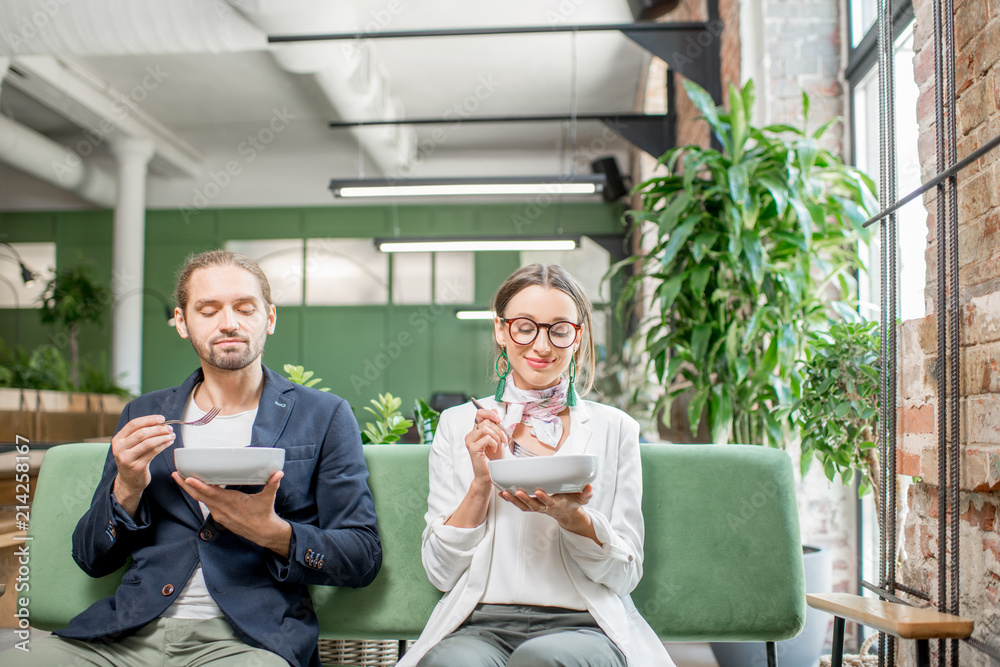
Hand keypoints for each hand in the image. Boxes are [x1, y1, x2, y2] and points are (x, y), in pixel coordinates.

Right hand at [111, 414, 175, 515]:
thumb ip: (139, 433)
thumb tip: (160, 422)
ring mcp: (127, 458)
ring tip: (172, 435)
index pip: (133, 424)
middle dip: (158, 429)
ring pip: (149, 443)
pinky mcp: (137, 467)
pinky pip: (153, 452)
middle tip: (170, 428)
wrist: (128, 481)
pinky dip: (163, 445)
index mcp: (118, 439)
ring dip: (163, 437)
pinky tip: (169, 443)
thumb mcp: (129, 445)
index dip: (149, 419)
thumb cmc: (132, 458)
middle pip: (142, 433)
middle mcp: (120, 448)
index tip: (161, 418)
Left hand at [171, 471, 291, 556]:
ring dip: (190, 490)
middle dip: (186, 485)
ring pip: (201, 500)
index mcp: (232, 502)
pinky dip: (199, 495)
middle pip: (200, 496)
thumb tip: (279, 473)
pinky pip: (206, 504)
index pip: (211, 493)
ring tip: (180, 478)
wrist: (263, 533)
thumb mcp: (268, 499)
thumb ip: (272, 484)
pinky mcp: (219, 516)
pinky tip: (195, 488)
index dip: (199, 486)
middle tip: (175, 474)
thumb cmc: (264, 515)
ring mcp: (219, 514)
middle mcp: (222, 509)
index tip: (188, 478)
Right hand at [464, 408, 506, 486]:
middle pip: (485, 421)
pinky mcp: (473, 448)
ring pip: (485, 428)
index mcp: (476, 431)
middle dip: (499, 429)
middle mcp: (471, 435)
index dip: (489, 413)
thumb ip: (495, 425)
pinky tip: (494, 450)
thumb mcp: (497, 439)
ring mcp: (470, 441)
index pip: (479, 413)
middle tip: (503, 439)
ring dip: (497, 436)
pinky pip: (487, 438)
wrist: (490, 474)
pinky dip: (494, 443)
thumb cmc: (493, 459)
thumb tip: (495, 410)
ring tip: (498, 445)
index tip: (499, 419)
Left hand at [499, 484, 599, 542]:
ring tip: (505, 492)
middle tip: (517, 491)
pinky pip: (520, 505)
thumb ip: (586, 493)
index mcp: (557, 504)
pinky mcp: (532, 506)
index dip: (544, 498)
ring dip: (514, 500)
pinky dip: (510, 500)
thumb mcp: (583, 499)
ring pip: (524, 506)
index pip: (550, 503)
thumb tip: (589, 486)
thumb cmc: (573, 502)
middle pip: (533, 506)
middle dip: (525, 499)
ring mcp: (538, 507)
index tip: (539, 491)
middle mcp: (545, 507)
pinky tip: (502, 493)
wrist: (567, 513)